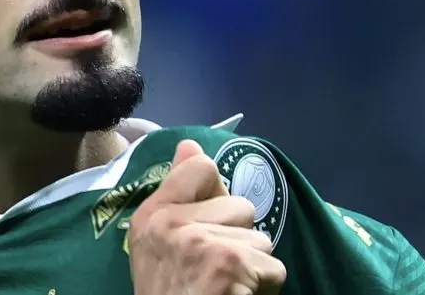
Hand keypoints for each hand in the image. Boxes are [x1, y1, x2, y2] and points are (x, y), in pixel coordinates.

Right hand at [128, 140, 286, 294]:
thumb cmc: (171, 294)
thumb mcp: (161, 245)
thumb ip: (179, 194)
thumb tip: (191, 144)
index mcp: (151, 216)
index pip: (201, 167)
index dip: (215, 196)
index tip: (206, 228)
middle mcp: (171, 222)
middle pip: (240, 206)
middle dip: (238, 240)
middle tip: (214, 272)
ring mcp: (201, 240)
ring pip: (261, 238)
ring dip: (253, 268)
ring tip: (226, 288)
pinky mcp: (230, 262)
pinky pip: (273, 267)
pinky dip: (264, 290)